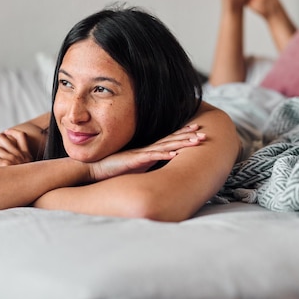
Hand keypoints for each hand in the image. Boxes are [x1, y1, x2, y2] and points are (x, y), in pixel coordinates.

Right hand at [88, 124, 205, 180]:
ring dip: (182, 143)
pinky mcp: (135, 160)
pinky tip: (175, 154)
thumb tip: (157, 167)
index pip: (169, 140)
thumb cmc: (113, 169)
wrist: (94, 168)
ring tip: (196, 140)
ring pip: (166, 146)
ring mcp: (141, 153)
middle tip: (204, 133)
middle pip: (171, 140)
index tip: (197, 130)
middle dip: (188, 136)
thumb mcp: (134, 167)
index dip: (183, 134)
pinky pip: (152, 157)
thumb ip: (145, 165)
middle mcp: (146, 149)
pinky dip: (164, 155)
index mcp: (147, 150)